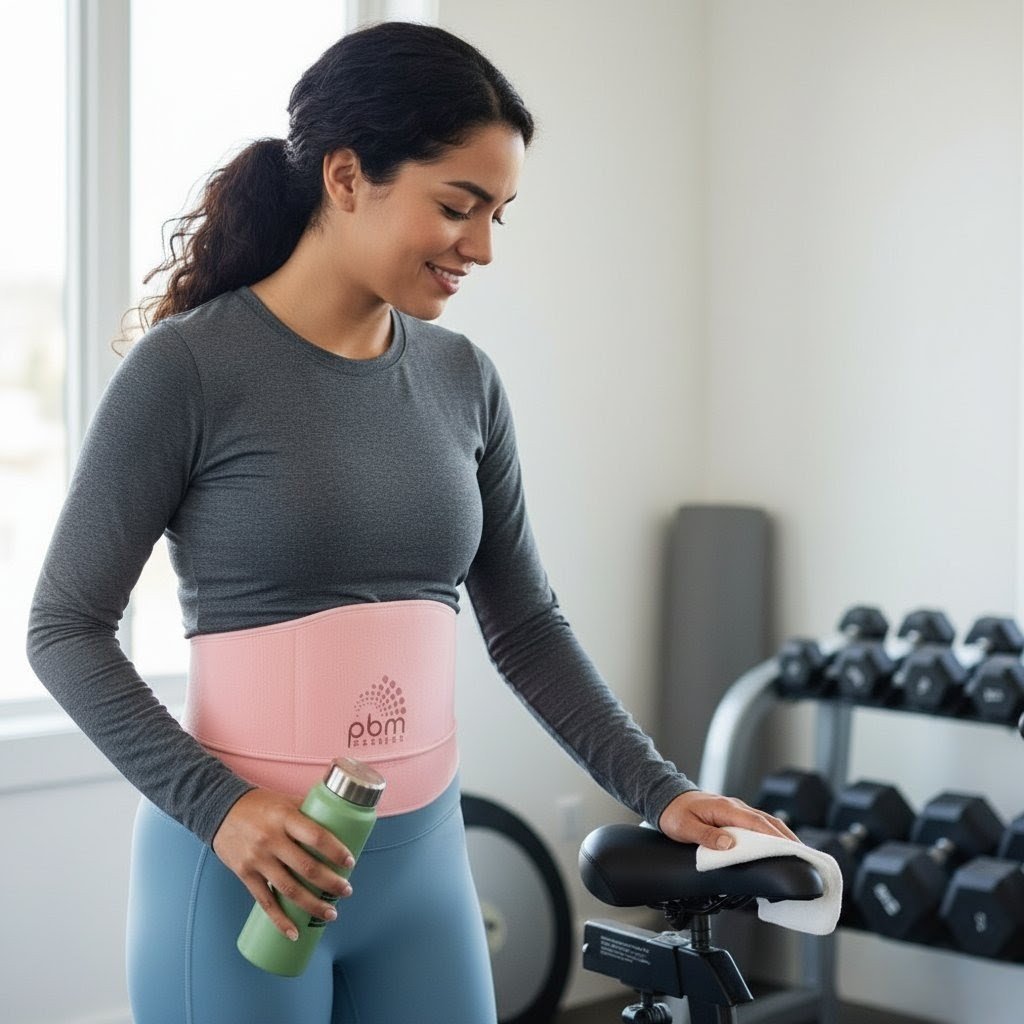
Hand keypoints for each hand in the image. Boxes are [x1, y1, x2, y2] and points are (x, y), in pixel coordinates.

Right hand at [212, 788, 355, 939]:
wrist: (220, 809)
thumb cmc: (260, 805)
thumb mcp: (285, 801)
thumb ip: (308, 812)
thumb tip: (340, 820)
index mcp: (285, 817)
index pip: (317, 837)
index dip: (336, 852)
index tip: (350, 863)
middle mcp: (272, 839)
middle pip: (306, 868)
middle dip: (331, 883)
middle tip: (346, 891)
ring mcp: (257, 859)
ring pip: (289, 889)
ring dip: (312, 905)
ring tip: (331, 913)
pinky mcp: (245, 874)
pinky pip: (265, 902)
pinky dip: (280, 920)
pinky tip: (294, 933)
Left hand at [657, 790, 799, 850]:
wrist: (666, 798)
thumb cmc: (674, 814)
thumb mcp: (684, 828)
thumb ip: (706, 836)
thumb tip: (729, 844)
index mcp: (725, 808)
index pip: (756, 823)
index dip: (775, 837)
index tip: (791, 850)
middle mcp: (734, 807)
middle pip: (767, 821)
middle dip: (787, 837)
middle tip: (805, 855)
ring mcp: (735, 809)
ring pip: (765, 821)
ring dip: (782, 835)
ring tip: (798, 852)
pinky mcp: (734, 814)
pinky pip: (757, 823)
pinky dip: (771, 833)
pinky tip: (778, 844)